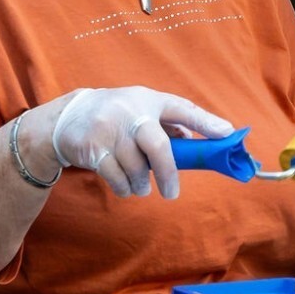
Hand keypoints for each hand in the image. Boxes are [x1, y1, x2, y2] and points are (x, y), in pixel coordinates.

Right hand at [48, 87, 233, 200]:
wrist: (67, 118)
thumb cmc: (116, 116)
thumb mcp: (142, 110)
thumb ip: (168, 125)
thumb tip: (196, 144)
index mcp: (148, 100)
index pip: (182, 109)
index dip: (205, 122)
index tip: (227, 134)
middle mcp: (130, 111)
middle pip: (157, 145)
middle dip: (168, 173)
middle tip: (172, 193)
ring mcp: (109, 129)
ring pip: (136, 168)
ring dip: (142, 184)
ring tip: (141, 186)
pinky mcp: (92, 147)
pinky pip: (116, 177)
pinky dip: (125, 187)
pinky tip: (125, 186)